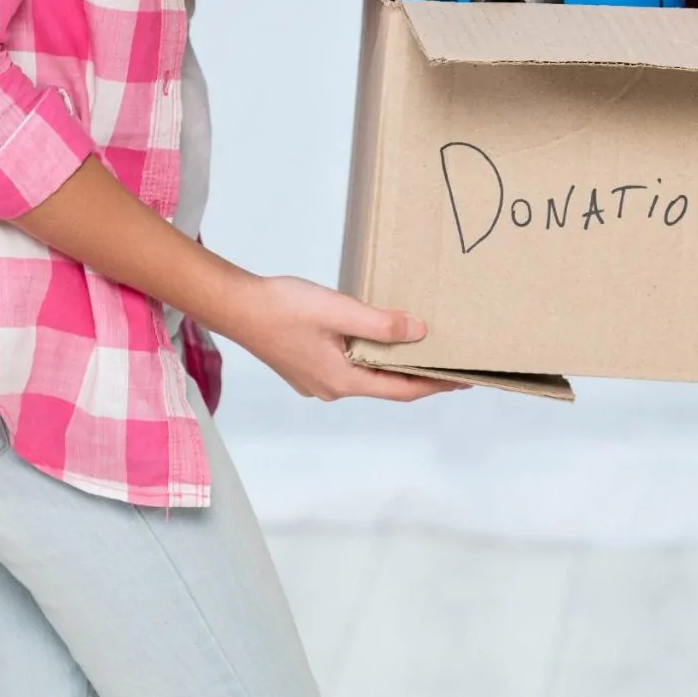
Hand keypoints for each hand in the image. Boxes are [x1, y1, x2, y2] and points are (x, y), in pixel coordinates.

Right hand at [213, 273, 468, 402]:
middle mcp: (332, 389)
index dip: (435, 385)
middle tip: (451, 363)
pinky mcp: (307, 369)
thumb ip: (380, 323)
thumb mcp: (338, 311)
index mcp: (342, 380)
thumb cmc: (280, 307)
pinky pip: (349, 368)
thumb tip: (419, 331)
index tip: (464, 379)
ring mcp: (317, 381)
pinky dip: (370, 358)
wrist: (234, 307)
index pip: (402, 389)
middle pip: (387, 386)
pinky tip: (378, 341)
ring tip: (420, 350)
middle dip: (419, 376)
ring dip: (393, 366)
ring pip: (367, 376)